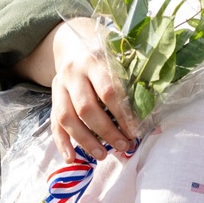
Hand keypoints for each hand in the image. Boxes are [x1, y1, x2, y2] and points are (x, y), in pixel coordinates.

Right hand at [50, 18, 137, 159]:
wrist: (73, 45)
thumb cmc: (105, 56)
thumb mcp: (118, 58)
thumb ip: (131, 79)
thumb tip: (151, 109)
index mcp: (94, 61)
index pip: (108, 91)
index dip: (122, 114)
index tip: (135, 131)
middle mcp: (73, 74)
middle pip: (86, 108)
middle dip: (106, 131)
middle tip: (123, 146)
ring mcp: (59, 87)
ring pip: (67, 118)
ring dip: (85, 141)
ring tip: (102, 156)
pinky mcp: (53, 98)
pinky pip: (54, 123)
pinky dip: (62, 142)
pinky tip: (72, 157)